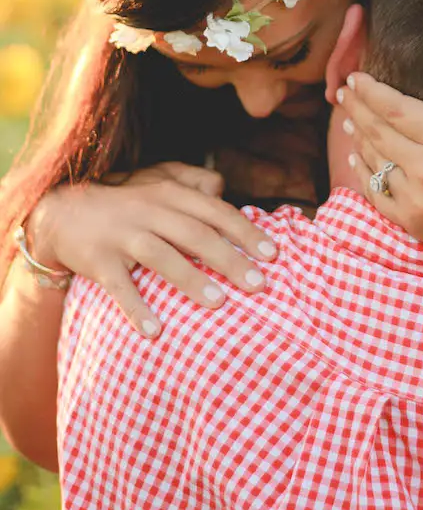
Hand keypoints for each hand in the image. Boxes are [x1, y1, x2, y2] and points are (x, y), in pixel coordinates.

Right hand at [27, 162, 277, 336]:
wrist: (62, 211)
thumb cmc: (123, 199)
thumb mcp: (156, 178)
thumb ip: (192, 180)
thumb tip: (224, 188)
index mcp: (169, 193)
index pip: (215, 212)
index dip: (246, 231)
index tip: (273, 254)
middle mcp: (149, 211)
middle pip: (196, 235)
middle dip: (230, 259)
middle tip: (259, 284)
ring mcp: (123, 235)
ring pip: (162, 256)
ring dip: (191, 280)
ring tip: (219, 303)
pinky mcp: (98, 260)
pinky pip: (119, 287)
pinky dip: (136, 308)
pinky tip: (154, 331)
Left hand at [338, 55, 422, 287]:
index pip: (397, 108)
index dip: (371, 90)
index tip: (357, 76)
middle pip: (377, 129)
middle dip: (356, 106)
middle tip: (343, 89)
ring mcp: (419, 198)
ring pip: (373, 158)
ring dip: (356, 135)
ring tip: (347, 116)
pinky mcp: (414, 223)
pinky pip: (375, 192)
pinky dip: (362, 171)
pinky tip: (356, 155)